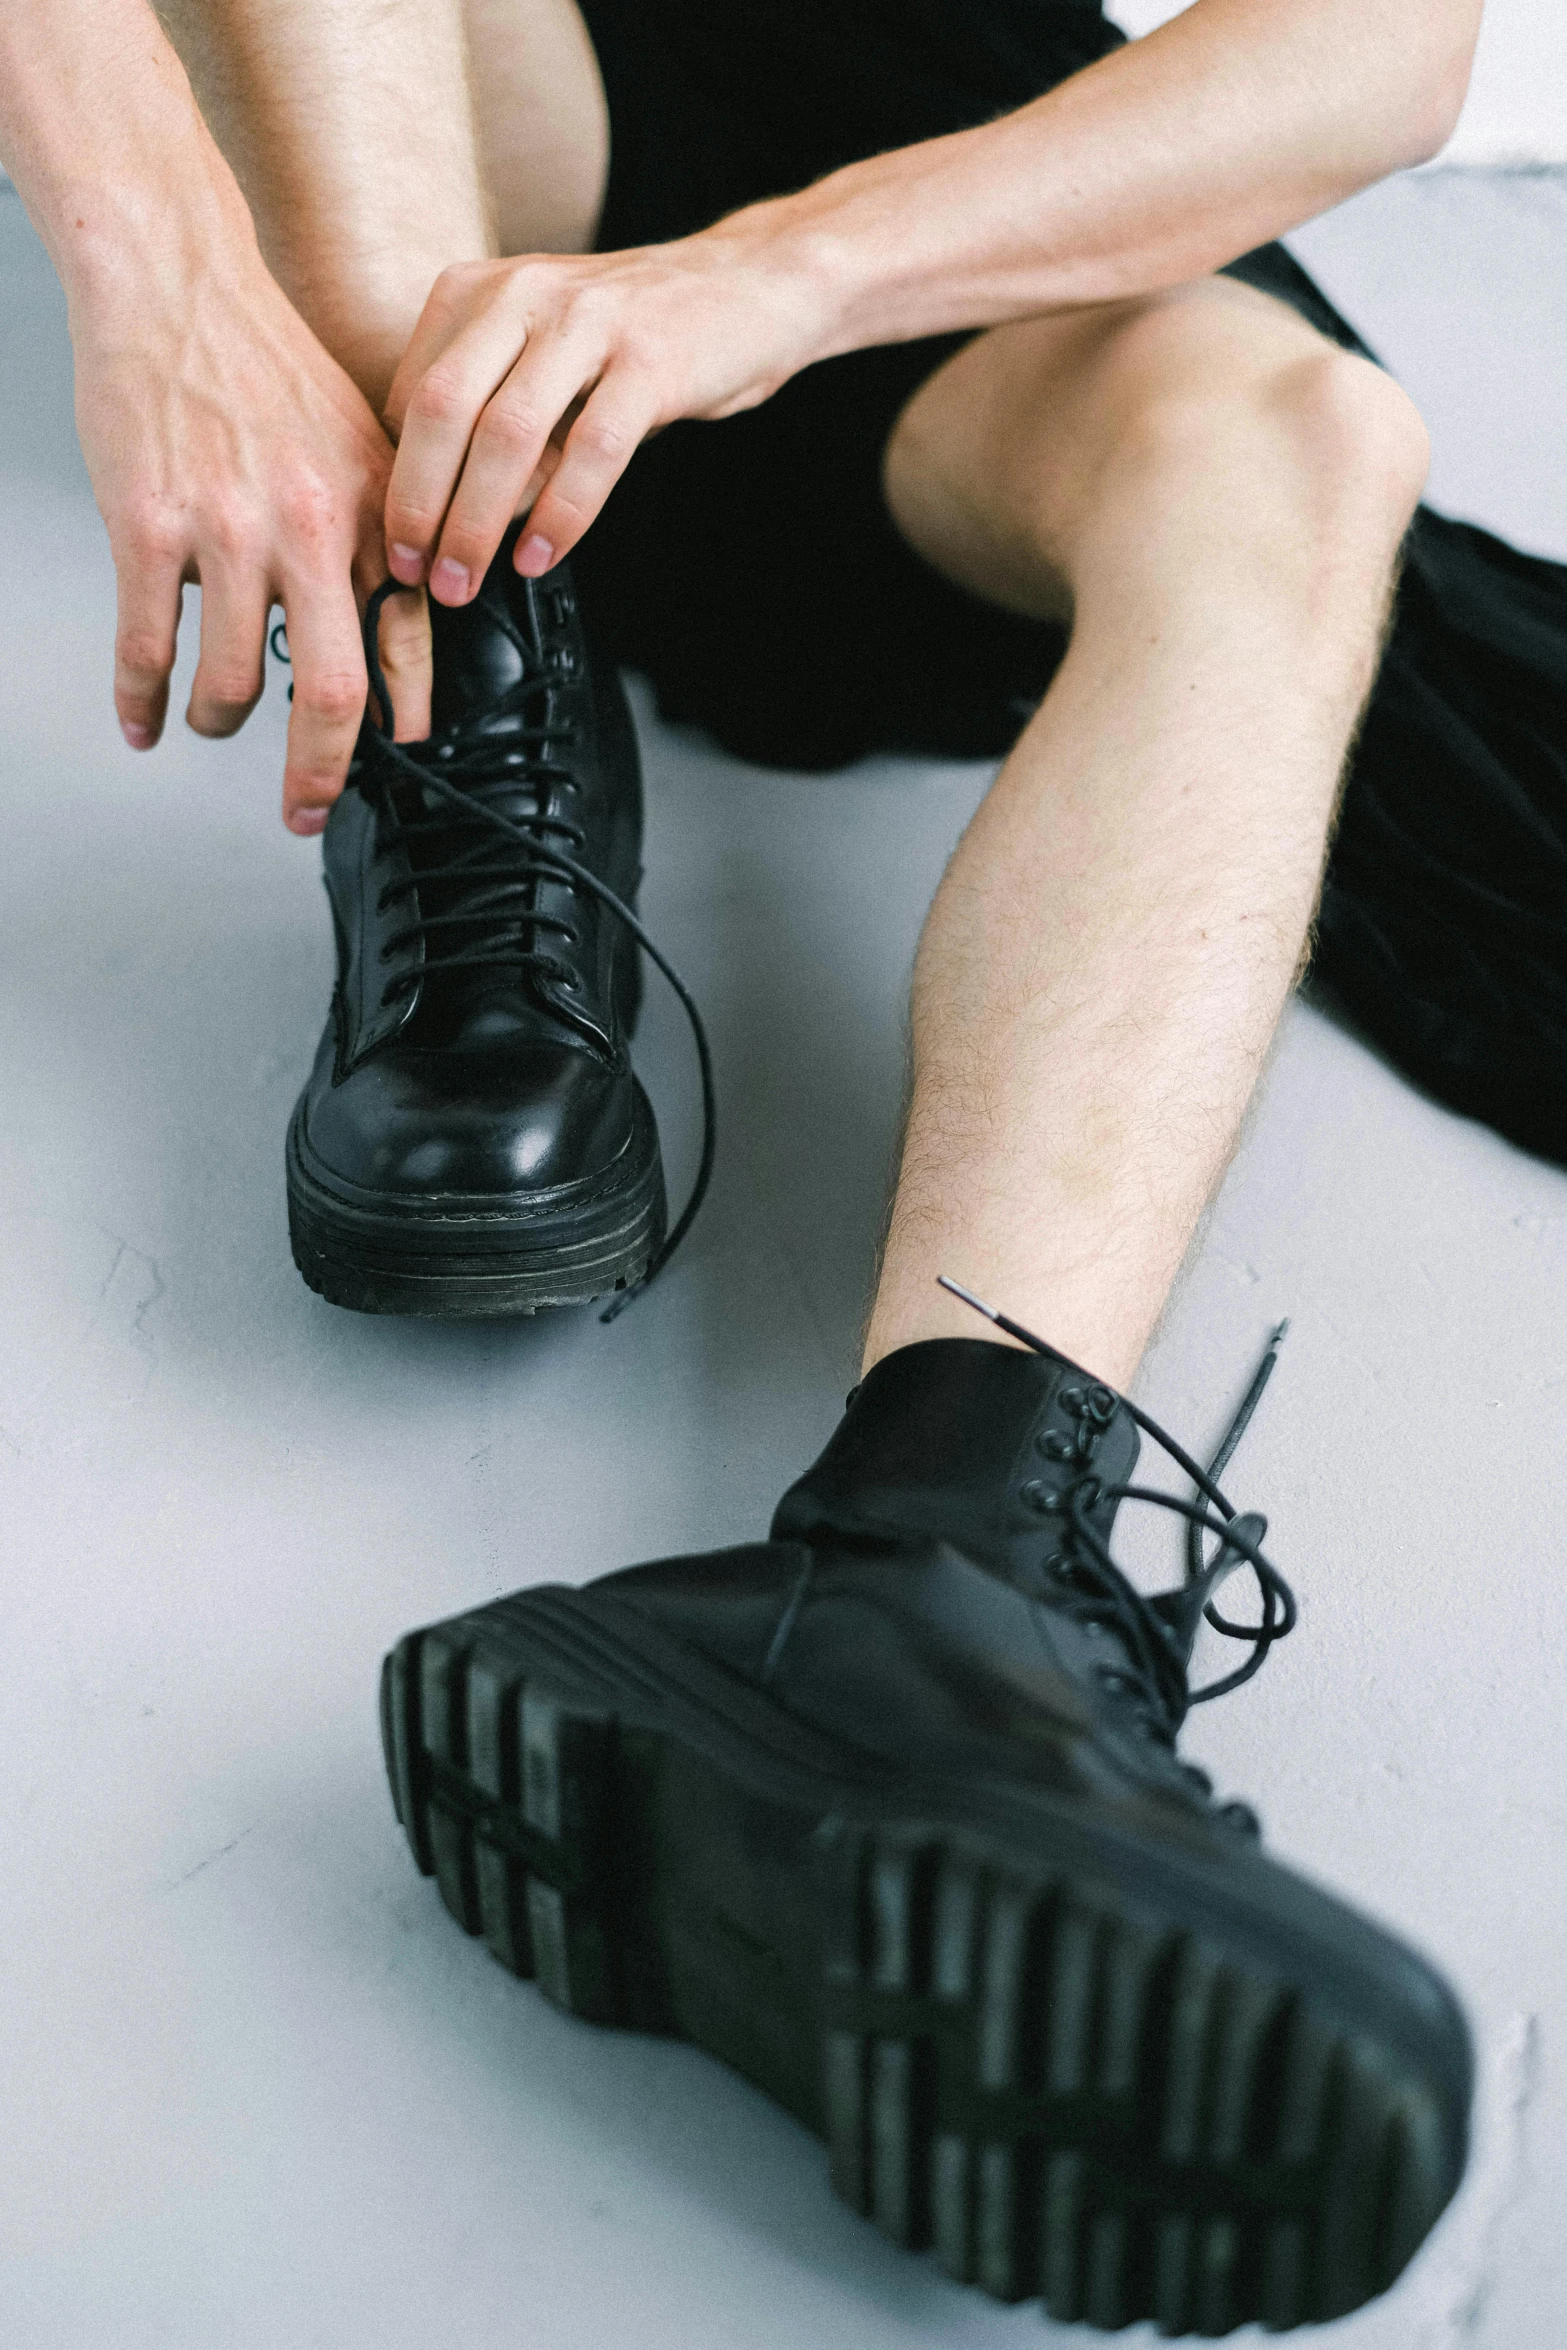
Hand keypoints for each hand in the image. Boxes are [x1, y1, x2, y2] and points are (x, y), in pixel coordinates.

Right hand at [72, 224, 431, 831]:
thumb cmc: (265, 365)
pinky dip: (142, 702)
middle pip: (332, 689)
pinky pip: (147, 648)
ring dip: (220, 722)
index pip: (403, 638)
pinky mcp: (149, 528)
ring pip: (233, 682)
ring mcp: (226, 532)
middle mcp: (307, 528)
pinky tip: (142, 723)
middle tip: (306, 810)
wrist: (176, 283)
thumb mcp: (358, 445)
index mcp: (367, 512)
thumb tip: (409, 630)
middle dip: (320, 771)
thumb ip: (383, 535)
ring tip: (212, 719)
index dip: (404, 713)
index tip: (398, 755)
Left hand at [382, 225, 834, 600]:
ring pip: (507, 433)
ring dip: (477, 521)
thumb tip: (440, 514)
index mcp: (478, 292)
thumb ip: (490, 420)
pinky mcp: (650, 359)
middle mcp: (523, 294)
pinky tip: (540, 558)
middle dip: (417, 504)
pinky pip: (591, 450)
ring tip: (466, 581)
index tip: (397, 545)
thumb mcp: (542, 359)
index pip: (410, 395)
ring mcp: (588, 322)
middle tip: (414, 572)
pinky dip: (560, 514)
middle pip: (441, 410)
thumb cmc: (634, 341)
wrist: (747, 285)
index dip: (394, 480)